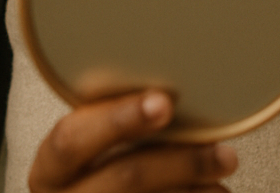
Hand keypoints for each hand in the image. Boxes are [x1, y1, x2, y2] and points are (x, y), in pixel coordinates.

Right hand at [29, 90, 237, 192]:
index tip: (164, 103)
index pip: (70, 140)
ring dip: (197, 187)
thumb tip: (178, 97)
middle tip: (223, 152)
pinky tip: (215, 192)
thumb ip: (121, 126)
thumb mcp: (96, 148)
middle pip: (122, 178)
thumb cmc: (104, 172)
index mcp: (51, 170)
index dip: (117, 119)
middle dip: (178, 162)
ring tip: (227, 168)